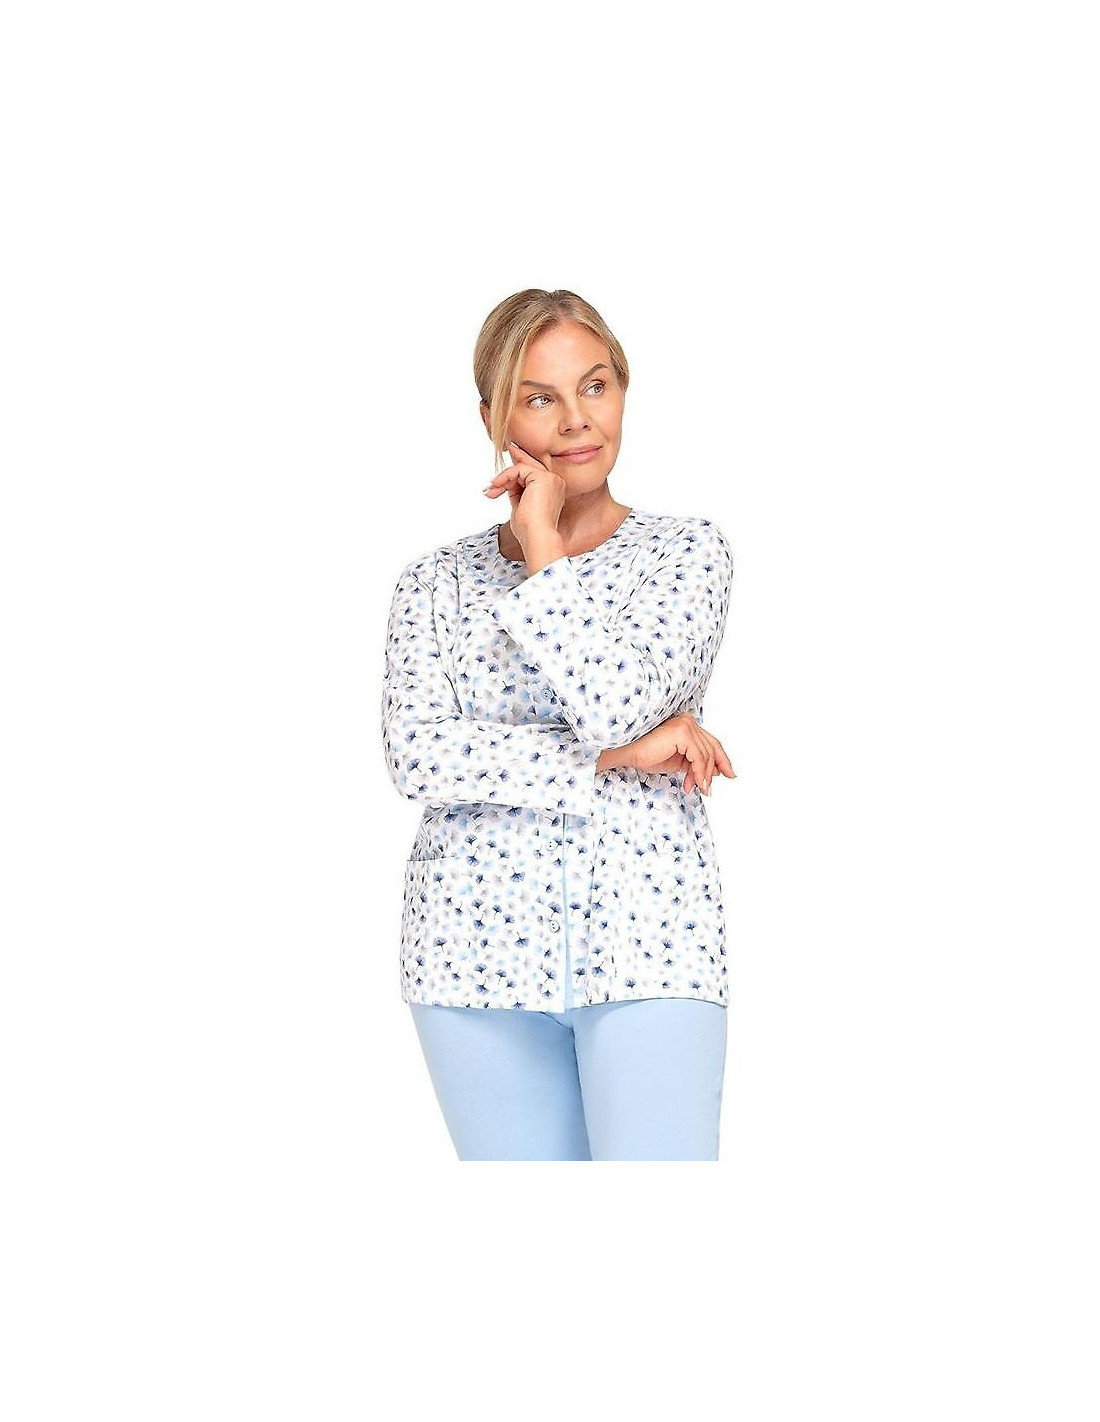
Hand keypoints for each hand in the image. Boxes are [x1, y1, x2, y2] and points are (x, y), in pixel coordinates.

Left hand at [483, 440, 565, 550]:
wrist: (537, 537)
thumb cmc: (530, 529)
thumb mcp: (521, 505)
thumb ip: (517, 492)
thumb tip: (508, 482)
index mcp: (553, 490)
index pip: (534, 473)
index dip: (518, 468)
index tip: (505, 469)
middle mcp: (555, 482)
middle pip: (530, 466)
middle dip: (513, 463)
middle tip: (502, 456)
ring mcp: (551, 478)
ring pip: (522, 468)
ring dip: (503, 479)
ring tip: (492, 491)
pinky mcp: (543, 478)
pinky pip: (518, 469)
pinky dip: (505, 477)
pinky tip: (497, 486)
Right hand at [608, 713, 736, 796]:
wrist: (626, 752)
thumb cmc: (645, 755)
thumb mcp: (677, 761)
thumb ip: (694, 762)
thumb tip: (715, 772)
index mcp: (687, 724)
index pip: (710, 742)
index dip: (722, 759)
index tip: (729, 774)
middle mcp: (688, 721)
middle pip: (712, 747)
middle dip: (714, 769)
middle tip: (710, 788)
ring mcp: (686, 725)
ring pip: (706, 755)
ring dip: (704, 776)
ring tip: (699, 789)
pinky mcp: (682, 732)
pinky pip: (698, 757)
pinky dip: (699, 773)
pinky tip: (694, 784)